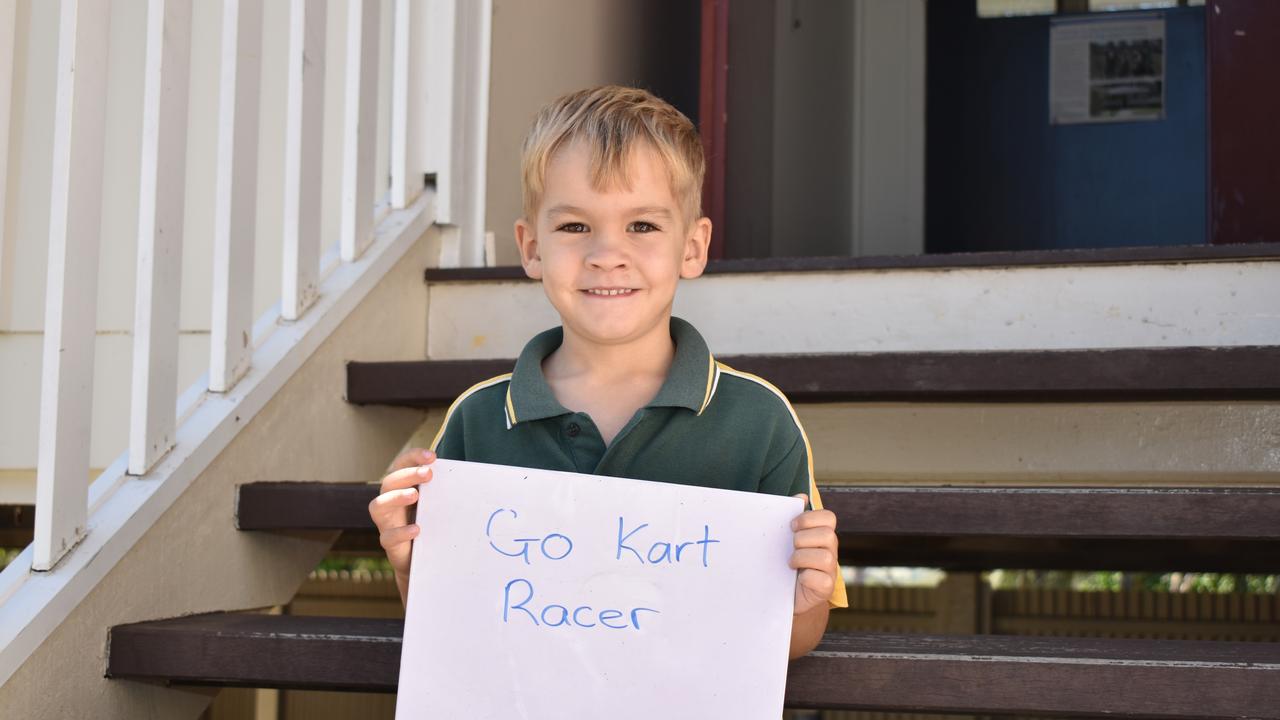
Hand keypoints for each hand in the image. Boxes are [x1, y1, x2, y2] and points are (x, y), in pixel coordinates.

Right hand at [368, 448, 434, 586]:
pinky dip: (401, 532)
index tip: (432, 457)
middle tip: (428, 474)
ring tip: (414, 495)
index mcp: (401, 486)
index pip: (401, 464)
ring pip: (378, 506)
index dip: (413, 457)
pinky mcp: (389, 542)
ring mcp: (387, 522)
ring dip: (396, 497)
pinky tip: (416, 529)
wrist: (421, 558)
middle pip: (389, 482)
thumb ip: (443, 489)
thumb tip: (469, 475)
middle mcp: (389, 501)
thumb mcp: (436, 503)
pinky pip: (388, 536)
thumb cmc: (429, 522)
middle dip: (408, 474)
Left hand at [789, 495, 838, 614]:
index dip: (809, 518)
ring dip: (802, 558)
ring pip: (826, 558)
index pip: (829, 517)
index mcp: (822, 536)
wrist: (783, 595)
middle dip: (803, 539)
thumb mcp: (787, 540)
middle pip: (827, 535)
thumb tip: (801, 497)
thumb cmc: (786, 563)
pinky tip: (798, 578)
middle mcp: (830, 551)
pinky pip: (821, 580)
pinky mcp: (826, 589)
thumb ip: (794, 519)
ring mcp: (830, 571)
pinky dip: (806, 577)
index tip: (791, 526)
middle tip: (791, 547)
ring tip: (791, 564)